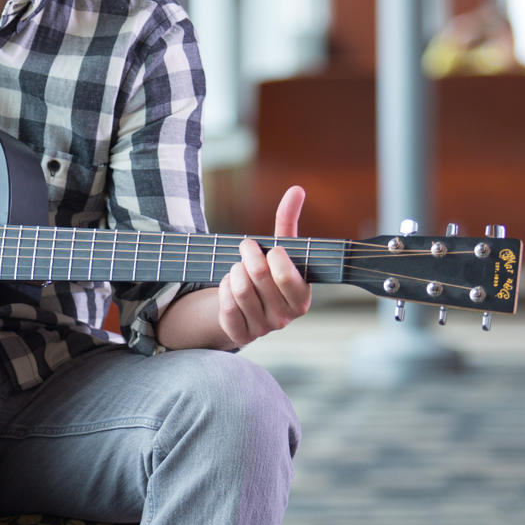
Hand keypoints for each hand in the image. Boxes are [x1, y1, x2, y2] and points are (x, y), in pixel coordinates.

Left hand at [216, 185, 311, 346]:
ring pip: (240, 290)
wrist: (249, 305)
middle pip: (259, 278)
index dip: (273, 256)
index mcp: (301, 298)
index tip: (269, 248)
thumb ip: (288, 221)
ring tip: (238, 267)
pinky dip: (224, 289)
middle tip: (246, 247)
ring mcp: (263, 329)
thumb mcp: (280, 248)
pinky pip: (226, 308)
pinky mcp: (241, 335)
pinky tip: (229, 284)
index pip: (285, 276)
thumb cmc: (269, 272)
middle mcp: (285, 318)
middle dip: (248, 255)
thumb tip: (297, 189)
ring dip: (234, 271)